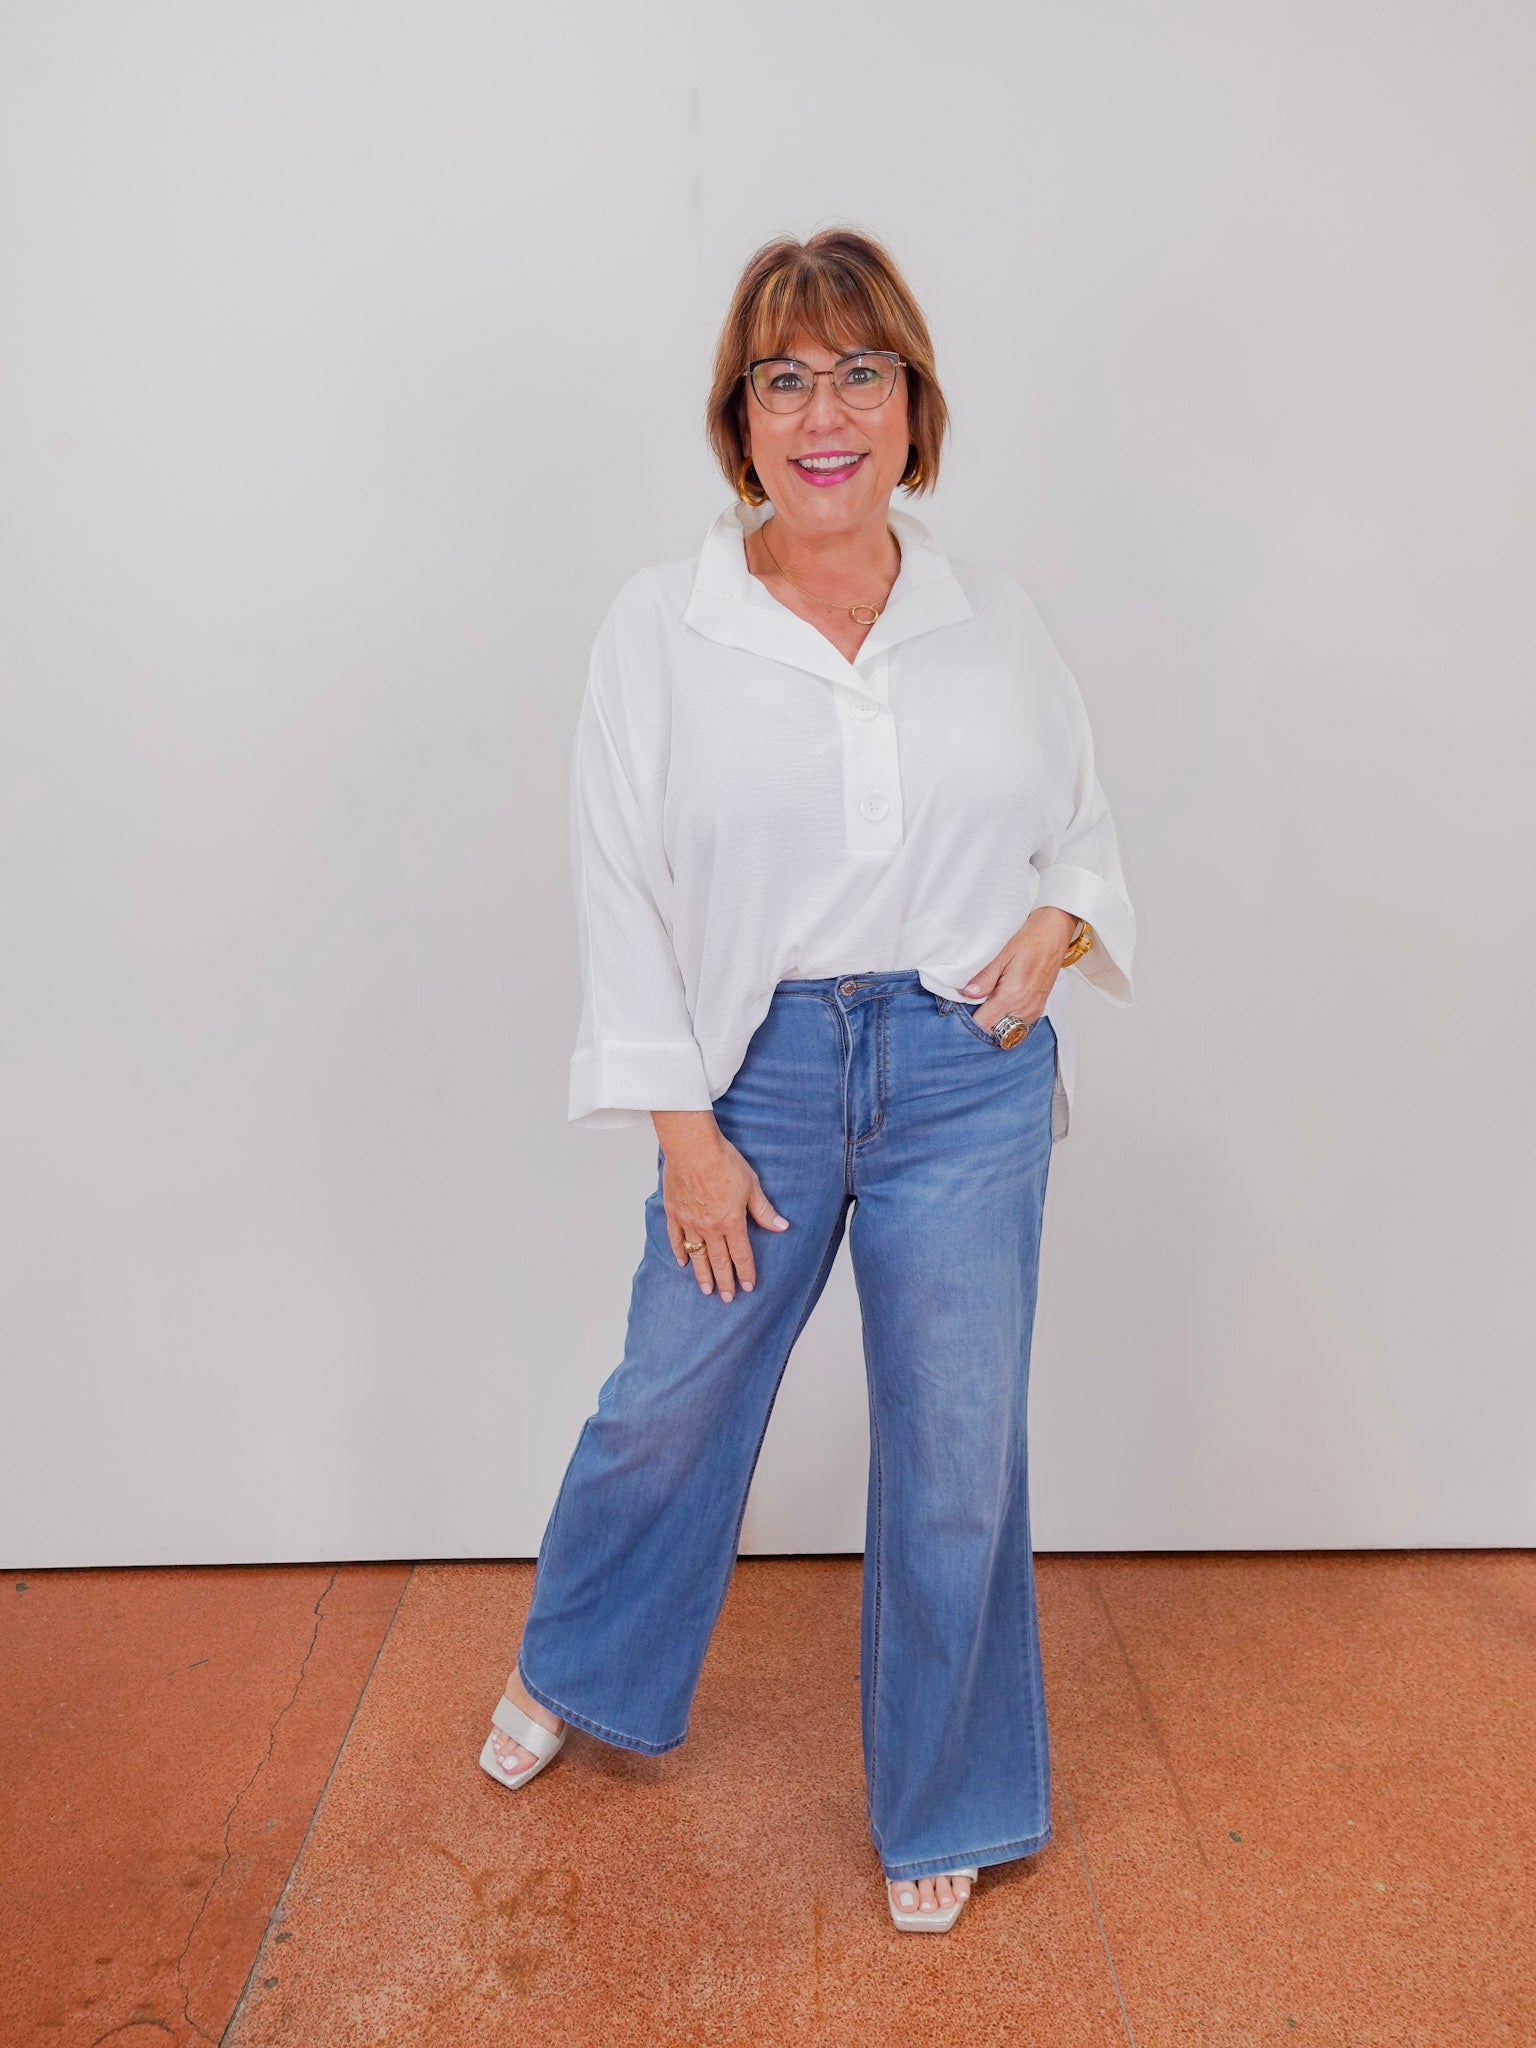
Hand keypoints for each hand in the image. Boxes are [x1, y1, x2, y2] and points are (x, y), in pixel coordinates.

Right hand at [650, 1112, 789, 1300]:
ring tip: (706, 1290)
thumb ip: (764, 1210)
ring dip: (703, 1274)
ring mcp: (690, 1222)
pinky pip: (676, 1238)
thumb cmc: (724, 1161)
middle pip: (719, 1260)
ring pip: (697, 1254)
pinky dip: (680, 1251)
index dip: (746, 1272)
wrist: (693, 1147)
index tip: (748, 1287)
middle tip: (727, 1298)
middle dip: (725, 1281)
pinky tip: (682, 1262)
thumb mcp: (752, 1185)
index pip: (741, 1254)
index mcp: (731, 1222)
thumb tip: (782, 1227)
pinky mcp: (674, 1212)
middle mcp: (710, 1227)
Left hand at [961, 907, 1079, 1033]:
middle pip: (995, 1030)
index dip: (970, 1019)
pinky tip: (1003, 1000)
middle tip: (976, 1003)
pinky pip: (1018, 1024)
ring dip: (996, 1019)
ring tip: (990, 999)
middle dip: (983, 1020)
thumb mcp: (1001, 955)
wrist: (1054, 933)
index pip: (984, 1024)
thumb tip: (969, 993)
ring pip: (1007, 1030)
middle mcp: (1025, 1008)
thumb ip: (984, 978)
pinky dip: (1007, 1017)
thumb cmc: (1031, 940)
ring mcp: (1033, 1011)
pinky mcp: (1038, 1009)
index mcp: (1012, 995)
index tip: (964, 1009)